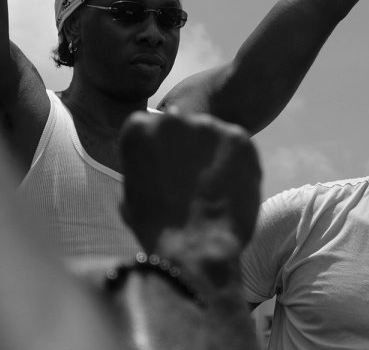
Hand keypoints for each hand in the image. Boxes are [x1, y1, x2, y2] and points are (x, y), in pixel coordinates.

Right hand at [119, 108, 261, 286]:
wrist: (196, 249)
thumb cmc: (157, 228)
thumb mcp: (130, 192)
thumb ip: (142, 164)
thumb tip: (156, 155)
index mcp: (139, 128)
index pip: (151, 126)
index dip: (161, 152)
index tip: (166, 172)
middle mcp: (173, 119)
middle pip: (184, 126)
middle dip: (188, 149)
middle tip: (192, 182)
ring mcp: (209, 125)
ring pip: (212, 135)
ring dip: (213, 156)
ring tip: (212, 191)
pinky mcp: (239, 137)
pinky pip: (238, 146)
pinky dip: (237, 164)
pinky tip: (229, 189)